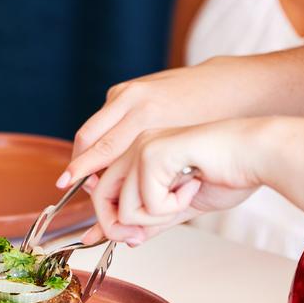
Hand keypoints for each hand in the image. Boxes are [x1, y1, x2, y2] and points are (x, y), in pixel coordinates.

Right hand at [57, 56, 274, 189]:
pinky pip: (107, 115)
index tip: (64, 184)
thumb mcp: (184, 159)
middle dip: (79, 161)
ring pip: (95, 125)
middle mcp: (135, 100)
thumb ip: (150, 184)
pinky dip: (102, 135)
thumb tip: (125, 216)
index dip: (81, 171)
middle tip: (71, 182)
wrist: (239, 89)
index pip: (102, 149)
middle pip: (90, 136)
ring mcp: (132, 90)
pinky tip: (110, 152)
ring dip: (90, 149)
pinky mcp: (133, 86)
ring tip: (92, 173)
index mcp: (148, 119)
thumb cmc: (217, 130)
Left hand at [83, 119, 266, 243]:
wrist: (256, 156)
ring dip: (158, 216)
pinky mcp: (153, 153)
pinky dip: (172, 207)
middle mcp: (134, 147)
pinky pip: (147, 203)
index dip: (105, 222)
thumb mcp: (179, 206)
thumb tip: (126, 240)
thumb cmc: (226, 174)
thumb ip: (151, 221)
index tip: (117, 239)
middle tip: (141, 235)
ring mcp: (142, 147)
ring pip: (125, 208)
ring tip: (184, 196)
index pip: (102, 193)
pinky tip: (193, 186)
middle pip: (102, 202)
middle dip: (120, 228)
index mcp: (137, 155)